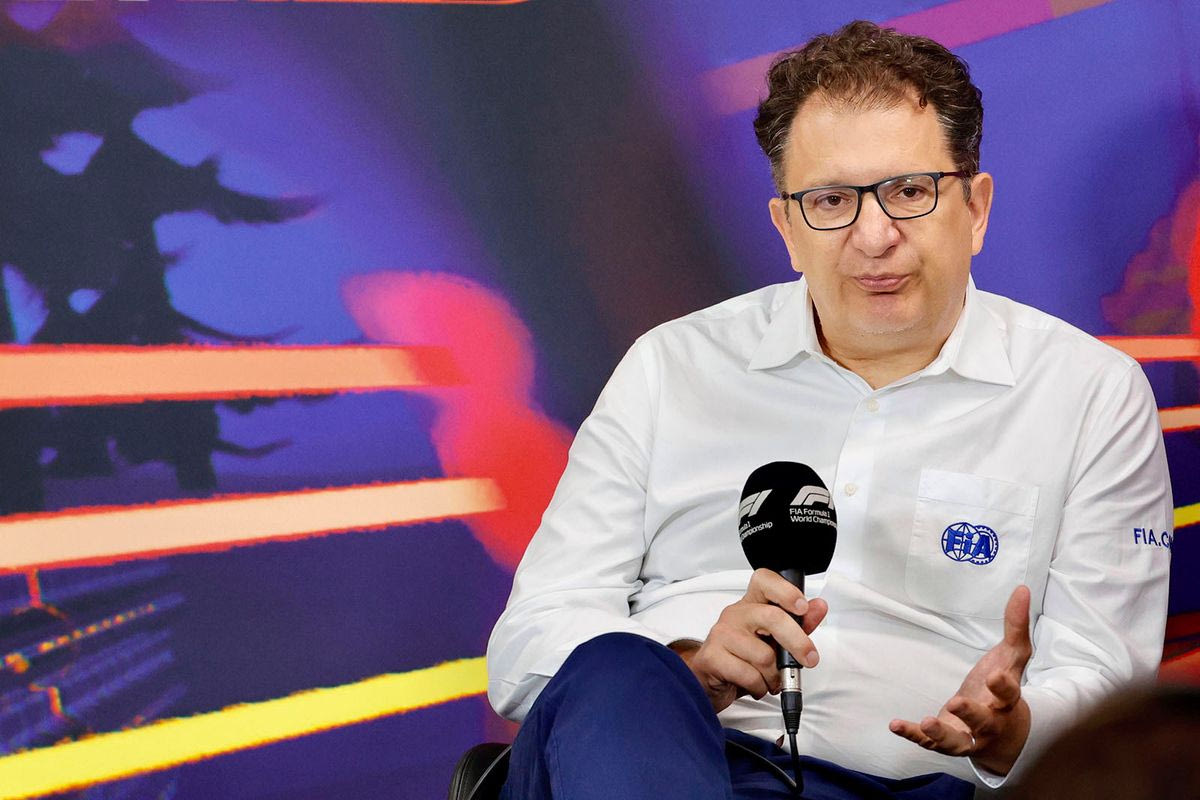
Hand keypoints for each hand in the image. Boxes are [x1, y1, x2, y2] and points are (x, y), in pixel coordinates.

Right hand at [674, 568, 827, 713]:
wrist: (710, 680)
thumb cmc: (742, 657)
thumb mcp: (774, 640)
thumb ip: (798, 624)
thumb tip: (819, 607)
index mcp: (751, 604)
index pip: (764, 581)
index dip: (786, 591)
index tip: (802, 607)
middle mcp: (736, 614)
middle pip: (772, 617)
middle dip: (797, 642)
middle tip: (808, 659)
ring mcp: (722, 634)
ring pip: (764, 655)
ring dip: (774, 676)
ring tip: (769, 678)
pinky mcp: (712, 657)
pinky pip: (749, 675)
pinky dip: (759, 687)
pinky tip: (755, 684)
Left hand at [888, 585, 1032, 775]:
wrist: (1003, 737)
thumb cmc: (1004, 690)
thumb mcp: (1012, 658)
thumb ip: (1016, 626)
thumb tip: (1022, 589)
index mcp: (1006, 702)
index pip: (1009, 694)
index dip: (1003, 687)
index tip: (995, 676)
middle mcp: (990, 723)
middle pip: (984, 722)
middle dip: (972, 713)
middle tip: (957, 702)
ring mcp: (968, 736)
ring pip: (957, 741)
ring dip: (942, 734)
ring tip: (928, 722)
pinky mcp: (946, 741)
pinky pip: (929, 743)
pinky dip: (913, 735)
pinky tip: (895, 725)